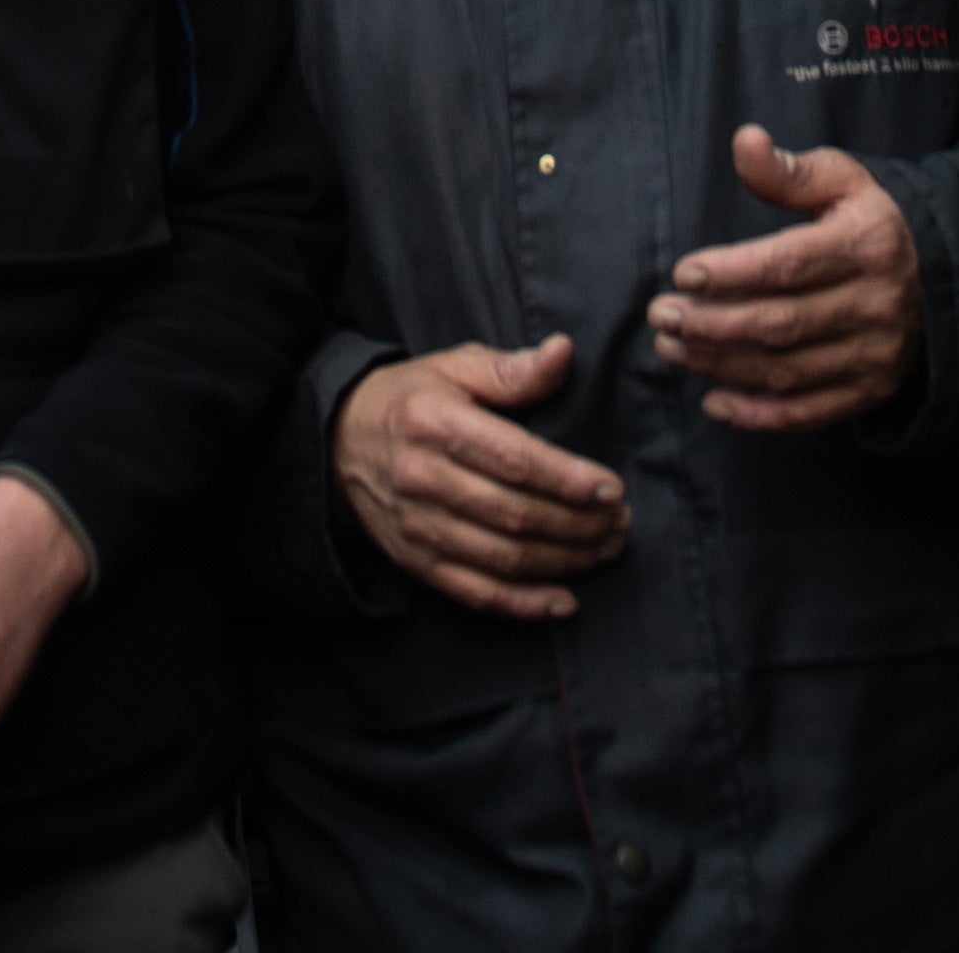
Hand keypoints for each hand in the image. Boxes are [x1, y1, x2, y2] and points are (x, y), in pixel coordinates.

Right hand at [330, 335, 627, 619]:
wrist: (337, 438)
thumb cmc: (411, 398)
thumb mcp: (455, 367)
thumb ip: (512, 369)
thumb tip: (565, 353)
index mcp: (434, 422)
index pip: (513, 459)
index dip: (567, 479)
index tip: (611, 489)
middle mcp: (423, 478)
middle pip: (514, 514)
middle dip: (578, 524)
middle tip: (620, 523)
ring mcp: (417, 526)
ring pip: (502, 557)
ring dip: (564, 561)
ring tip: (605, 550)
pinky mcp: (415, 561)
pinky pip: (475, 593)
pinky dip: (523, 604)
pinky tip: (564, 601)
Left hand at [649, 127, 923, 430]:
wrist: (940, 276)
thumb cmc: (870, 220)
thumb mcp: (841, 181)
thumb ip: (788, 171)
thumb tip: (744, 141)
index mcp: (867, 245)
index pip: (790, 264)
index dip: (732, 272)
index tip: (684, 274)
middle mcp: (875, 305)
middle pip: (781, 323)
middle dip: (712, 324)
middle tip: (662, 316)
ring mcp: (876, 354)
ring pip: (787, 369)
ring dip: (721, 364)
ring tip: (672, 348)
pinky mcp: (871, 390)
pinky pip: (809, 412)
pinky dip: (758, 415)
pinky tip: (714, 403)